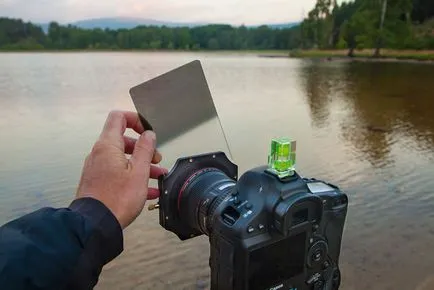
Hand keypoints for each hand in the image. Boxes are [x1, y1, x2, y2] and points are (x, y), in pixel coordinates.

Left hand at [75, 110, 166, 228]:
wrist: (95, 225)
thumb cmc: (116, 200)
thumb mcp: (139, 172)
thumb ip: (145, 149)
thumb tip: (148, 134)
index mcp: (108, 146)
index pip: (118, 117)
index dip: (135, 119)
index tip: (147, 130)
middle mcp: (99, 154)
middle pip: (123, 140)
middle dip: (143, 148)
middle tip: (156, 158)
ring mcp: (97, 168)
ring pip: (122, 158)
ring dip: (141, 164)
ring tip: (157, 176)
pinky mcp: (97, 182)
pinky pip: (117, 173)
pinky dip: (132, 176)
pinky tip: (148, 190)